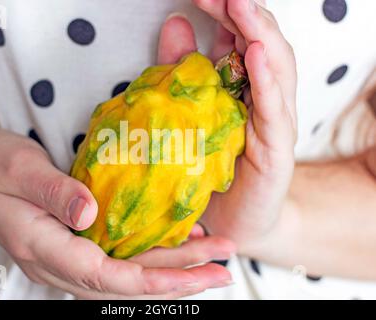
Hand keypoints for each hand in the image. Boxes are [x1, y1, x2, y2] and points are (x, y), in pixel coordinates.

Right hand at [0, 128, 232, 298]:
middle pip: (124, 285)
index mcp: (41, 246)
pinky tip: (178, 247)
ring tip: (213, 261)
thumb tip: (90, 214)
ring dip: (170, 273)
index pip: (103, 275)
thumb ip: (54, 191)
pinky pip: (118, 262)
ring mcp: (65, 258)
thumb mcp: (17, 167)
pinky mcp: (74, 247)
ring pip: (125, 279)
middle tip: (224, 269)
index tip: (197, 273)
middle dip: (177, 281)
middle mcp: (57, 263)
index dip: (152, 280)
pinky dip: (151, 260)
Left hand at [182, 0, 296, 251]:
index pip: (240, 37)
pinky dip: (266, 79)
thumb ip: (183, 71)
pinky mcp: (276, 149)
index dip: (224, 11)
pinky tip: (255, 53)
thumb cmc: (209, 169)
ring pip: (275, 68)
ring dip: (259, 34)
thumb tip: (175, 23)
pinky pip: (273, 109)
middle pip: (262, 44)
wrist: (229, 221)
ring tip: (241, 7)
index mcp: (243, 86)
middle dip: (244, 13)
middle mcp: (263, 98)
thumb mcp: (190, 113)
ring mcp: (273, 122)